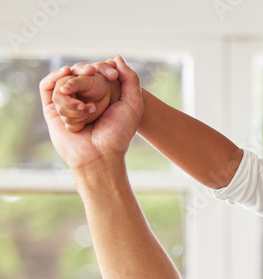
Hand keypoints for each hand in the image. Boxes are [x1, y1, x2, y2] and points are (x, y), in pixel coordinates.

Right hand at [40, 55, 141, 169]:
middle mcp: (82, 97)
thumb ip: (131, 79)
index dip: (102, 69)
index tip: (112, 74)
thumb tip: (117, 57)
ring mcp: (66, 103)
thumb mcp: (134, 104)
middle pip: (77, 73)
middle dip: (86, 72)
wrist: (101, 154)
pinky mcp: (51, 110)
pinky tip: (64, 75)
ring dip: (75, 94)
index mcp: (100, 96)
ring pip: (63, 82)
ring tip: (89, 110)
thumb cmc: (119, 133)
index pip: (96, 72)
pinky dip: (53, 78)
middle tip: (93, 74)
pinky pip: (46, 87)